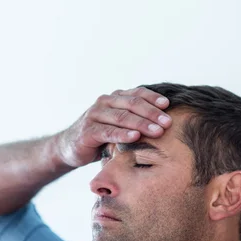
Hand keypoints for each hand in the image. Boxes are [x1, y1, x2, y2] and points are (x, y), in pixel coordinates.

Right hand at [56, 87, 171, 167]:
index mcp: (115, 98)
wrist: (71, 147)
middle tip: (168, 122)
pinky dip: (123, 134)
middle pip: (133, 104)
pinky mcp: (88, 131)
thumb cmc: (102, 135)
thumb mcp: (119, 124)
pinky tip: (135, 137)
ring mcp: (95, 115)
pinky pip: (108, 131)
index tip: (168, 106)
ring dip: (142, 124)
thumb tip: (166, 121)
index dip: (153, 98)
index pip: (137, 93)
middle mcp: (104, 102)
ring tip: (158, 131)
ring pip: (122, 117)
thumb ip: (135, 119)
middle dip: (152, 113)